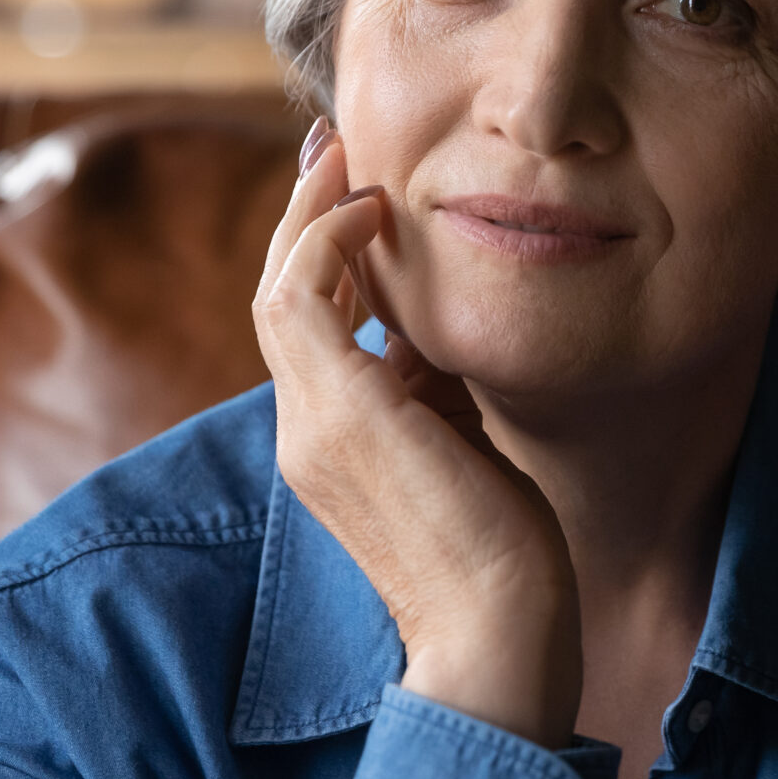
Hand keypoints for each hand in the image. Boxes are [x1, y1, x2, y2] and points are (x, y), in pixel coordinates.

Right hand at [252, 121, 581, 748]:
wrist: (499, 629)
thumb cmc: (497, 553)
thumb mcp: (460, 442)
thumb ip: (434, 387)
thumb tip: (434, 329)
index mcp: (328, 444)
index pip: (305, 330)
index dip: (322, 256)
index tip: (356, 197)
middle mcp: (303, 432)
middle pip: (279, 298)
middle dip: (303, 217)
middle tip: (334, 149)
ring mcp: (311, 425)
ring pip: (280, 291)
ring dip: (310, 217)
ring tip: (347, 159)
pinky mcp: (338, 414)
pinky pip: (304, 299)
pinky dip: (329, 244)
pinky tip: (373, 212)